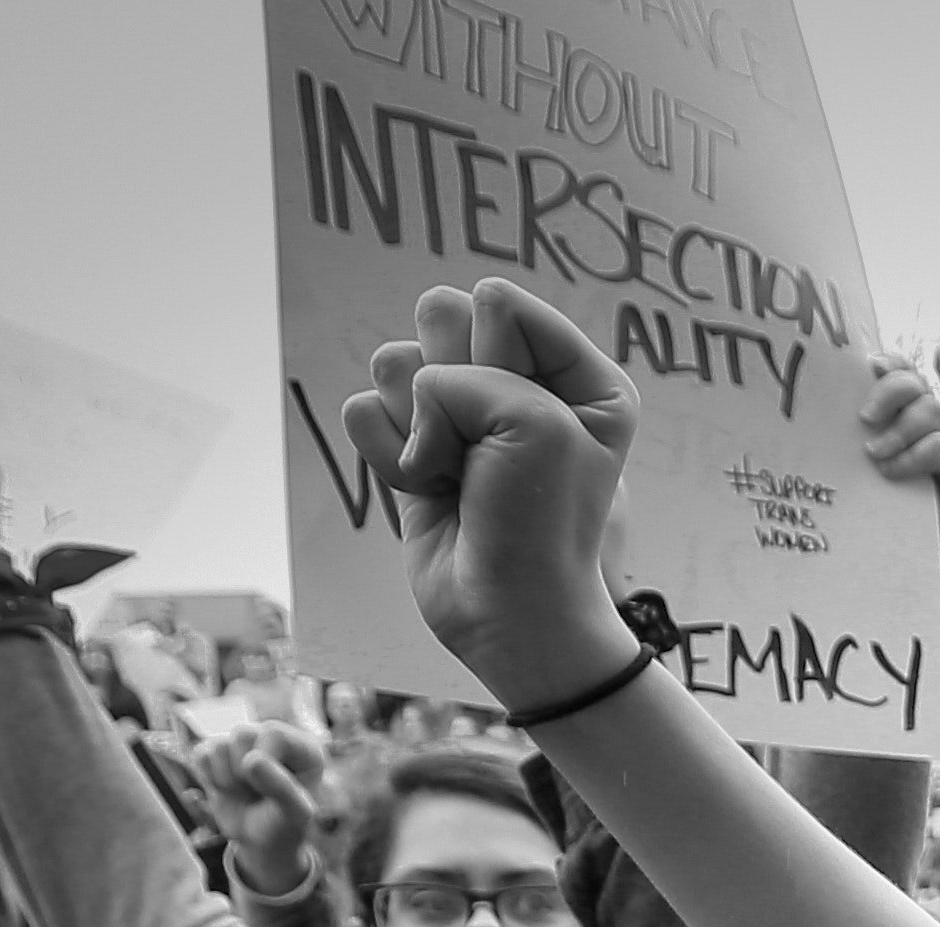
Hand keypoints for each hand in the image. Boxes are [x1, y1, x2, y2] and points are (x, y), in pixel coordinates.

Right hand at [194, 721, 332, 893]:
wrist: (261, 843)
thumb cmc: (284, 827)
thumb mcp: (294, 814)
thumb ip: (281, 787)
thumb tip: (251, 760)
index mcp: (304, 748)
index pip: (273, 733)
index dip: (264, 760)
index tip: (270, 789)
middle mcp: (274, 739)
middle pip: (241, 734)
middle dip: (243, 773)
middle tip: (258, 794)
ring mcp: (245, 744)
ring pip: (219, 745)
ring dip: (227, 779)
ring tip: (245, 793)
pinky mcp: (219, 754)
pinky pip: (202, 754)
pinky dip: (210, 778)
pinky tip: (229, 790)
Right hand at [341, 276, 640, 709]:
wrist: (508, 612)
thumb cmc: (540, 521)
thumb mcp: (533, 420)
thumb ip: (462, 368)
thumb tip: (401, 383)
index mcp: (575, 371)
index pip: (495, 301)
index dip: (494, 357)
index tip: (522, 423)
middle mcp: (516, 383)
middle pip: (438, 316)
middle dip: (448, 383)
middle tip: (481, 447)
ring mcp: (460, 415)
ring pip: (394, 361)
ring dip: (416, 425)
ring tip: (457, 475)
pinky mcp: (412, 446)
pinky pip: (364, 410)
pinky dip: (388, 454)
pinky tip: (428, 492)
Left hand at [847, 350, 939, 536]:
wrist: (880, 548)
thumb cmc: (859, 498)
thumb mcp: (845, 456)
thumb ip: (843, 428)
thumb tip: (812, 400)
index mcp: (897, 409)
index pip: (902, 370)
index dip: (892, 362)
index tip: (871, 367)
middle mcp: (922, 420)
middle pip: (918, 384)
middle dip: (892, 392)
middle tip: (864, 418)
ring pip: (932, 412)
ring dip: (900, 430)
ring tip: (873, 455)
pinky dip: (914, 456)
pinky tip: (890, 472)